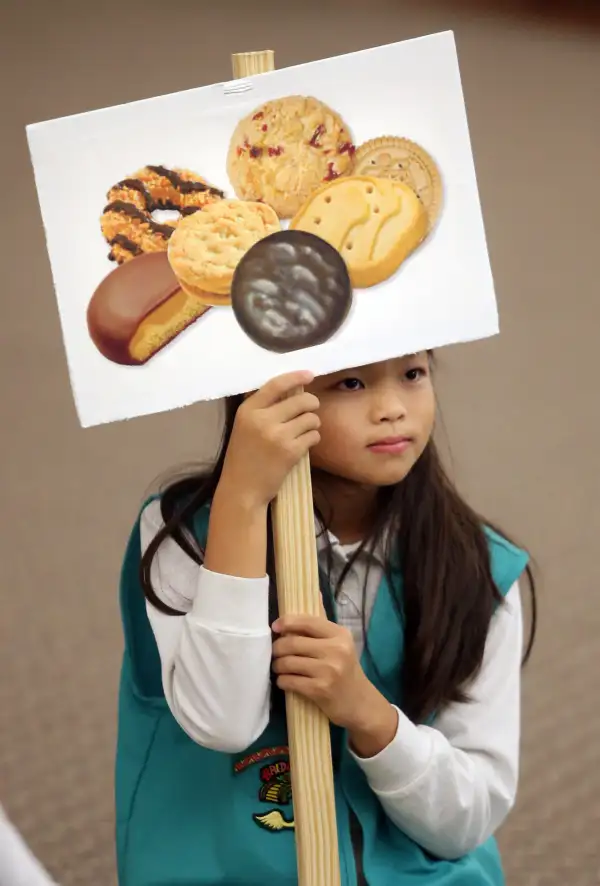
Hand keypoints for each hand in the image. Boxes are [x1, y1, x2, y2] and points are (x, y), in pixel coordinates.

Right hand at [219, 370, 320, 508]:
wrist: (242, 490)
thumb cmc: (243, 458)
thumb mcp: (244, 427)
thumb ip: (262, 408)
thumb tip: (290, 389)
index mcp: (248, 410)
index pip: (276, 384)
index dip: (296, 377)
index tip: (309, 374)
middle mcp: (262, 419)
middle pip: (301, 400)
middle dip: (312, 404)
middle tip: (311, 410)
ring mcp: (277, 435)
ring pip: (311, 418)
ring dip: (312, 424)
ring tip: (304, 431)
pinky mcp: (291, 451)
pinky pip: (313, 436)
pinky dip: (312, 439)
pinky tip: (303, 445)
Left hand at [272, 615, 398, 756]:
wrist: (360, 703)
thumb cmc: (346, 669)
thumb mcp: (340, 643)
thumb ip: (323, 621)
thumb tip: (314, 591)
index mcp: (340, 634)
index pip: (307, 622)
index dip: (287, 622)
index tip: (276, 627)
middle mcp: (336, 650)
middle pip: (292, 643)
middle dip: (278, 648)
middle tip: (275, 652)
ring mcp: (328, 671)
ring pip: (288, 662)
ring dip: (278, 665)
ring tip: (279, 667)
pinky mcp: (320, 690)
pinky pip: (290, 681)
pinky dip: (282, 681)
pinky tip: (284, 681)